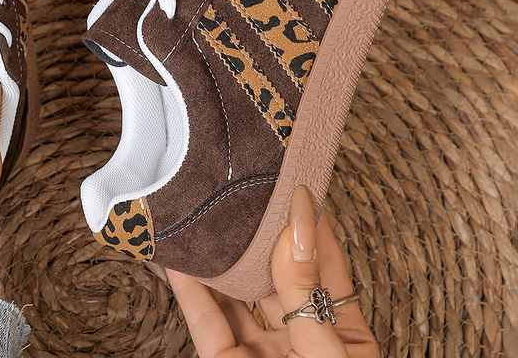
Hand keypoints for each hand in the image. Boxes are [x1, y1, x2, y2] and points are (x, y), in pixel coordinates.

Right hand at [168, 186, 379, 357]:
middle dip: (257, 231)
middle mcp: (301, 338)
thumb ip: (307, 297)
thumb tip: (295, 231)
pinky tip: (178, 261)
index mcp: (343, 334)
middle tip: (240, 187)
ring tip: (203, 213)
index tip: (292, 180)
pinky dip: (190, 291)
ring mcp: (262, 354)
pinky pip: (207, 324)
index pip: (323, 262)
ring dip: (218, 255)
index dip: (308, 221)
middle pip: (275, 272)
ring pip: (236, 294)